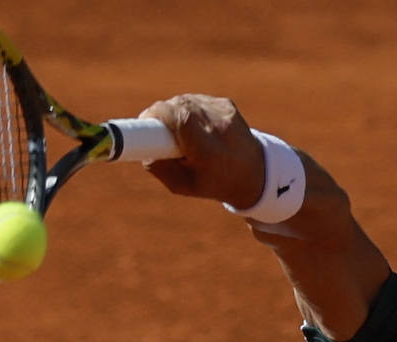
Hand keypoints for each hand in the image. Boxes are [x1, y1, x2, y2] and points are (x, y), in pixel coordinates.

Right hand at [137, 94, 265, 209]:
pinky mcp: (226, 103)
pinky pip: (195, 100)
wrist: (255, 172)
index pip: (180, 118)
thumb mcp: (183, 185)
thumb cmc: (214, 182)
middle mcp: (220, 128)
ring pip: (185, 101)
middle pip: (179, 105)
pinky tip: (194, 127)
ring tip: (179, 135)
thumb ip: (159, 168)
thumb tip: (141, 147)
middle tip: (153, 130)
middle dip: (160, 114)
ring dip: (173, 113)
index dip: (158, 114)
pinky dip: (188, 111)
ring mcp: (224, 112)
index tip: (143, 121)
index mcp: (210, 152)